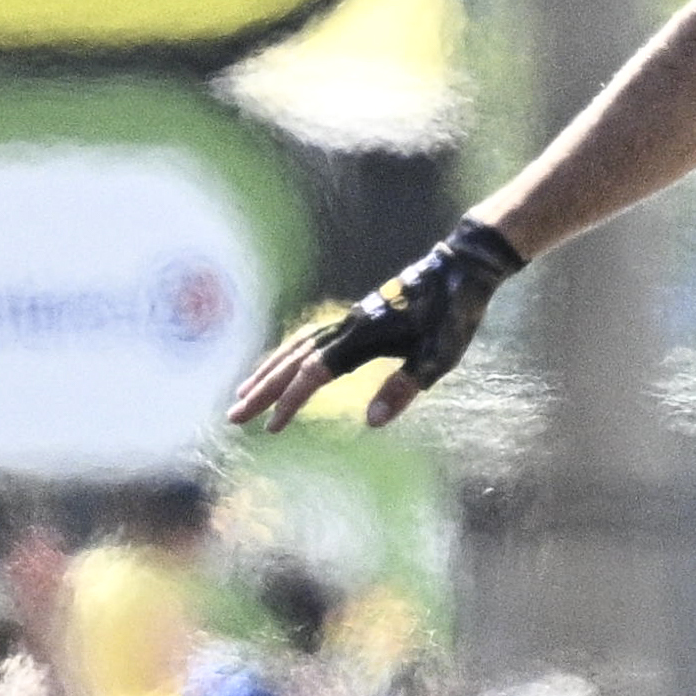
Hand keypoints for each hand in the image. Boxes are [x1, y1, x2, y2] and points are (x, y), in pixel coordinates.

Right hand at [225, 218, 525, 432]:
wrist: (462, 267)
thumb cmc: (454, 314)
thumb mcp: (439, 356)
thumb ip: (404, 387)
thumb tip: (372, 423)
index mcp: (362, 337)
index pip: (313, 374)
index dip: (290, 401)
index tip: (271, 428)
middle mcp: (348, 325)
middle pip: (292, 360)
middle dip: (262, 390)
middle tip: (233, 417)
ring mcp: (351, 318)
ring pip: (297, 346)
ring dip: (268, 370)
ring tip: (244, 392)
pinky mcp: (360, 315)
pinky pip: (311, 337)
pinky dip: (290, 353)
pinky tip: (285, 364)